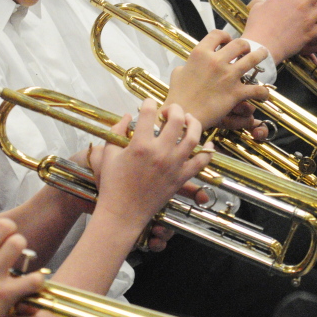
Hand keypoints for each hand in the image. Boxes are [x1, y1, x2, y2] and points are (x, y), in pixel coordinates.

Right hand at [88, 100, 211, 230]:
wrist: (122, 213)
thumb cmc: (112, 185)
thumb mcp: (108, 155)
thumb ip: (116, 131)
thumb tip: (126, 116)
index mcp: (140, 145)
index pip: (148, 112)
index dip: (148, 103)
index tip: (148, 103)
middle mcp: (160, 152)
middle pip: (176, 119)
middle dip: (174, 108)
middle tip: (169, 110)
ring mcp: (173, 165)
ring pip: (193, 137)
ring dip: (193, 123)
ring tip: (188, 120)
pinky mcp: (181, 178)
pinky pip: (201, 162)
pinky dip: (208, 151)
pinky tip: (208, 144)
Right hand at [163, 30, 270, 129]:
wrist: (183, 116)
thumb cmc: (179, 97)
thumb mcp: (177, 73)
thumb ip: (187, 65)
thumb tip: (189, 66)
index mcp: (200, 54)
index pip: (218, 34)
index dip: (225, 36)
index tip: (227, 41)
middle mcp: (216, 62)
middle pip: (239, 43)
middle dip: (245, 45)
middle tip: (246, 50)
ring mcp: (227, 76)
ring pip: (253, 59)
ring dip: (260, 55)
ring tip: (263, 54)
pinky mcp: (235, 93)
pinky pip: (257, 89)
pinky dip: (262, 92)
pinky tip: (262, 94)